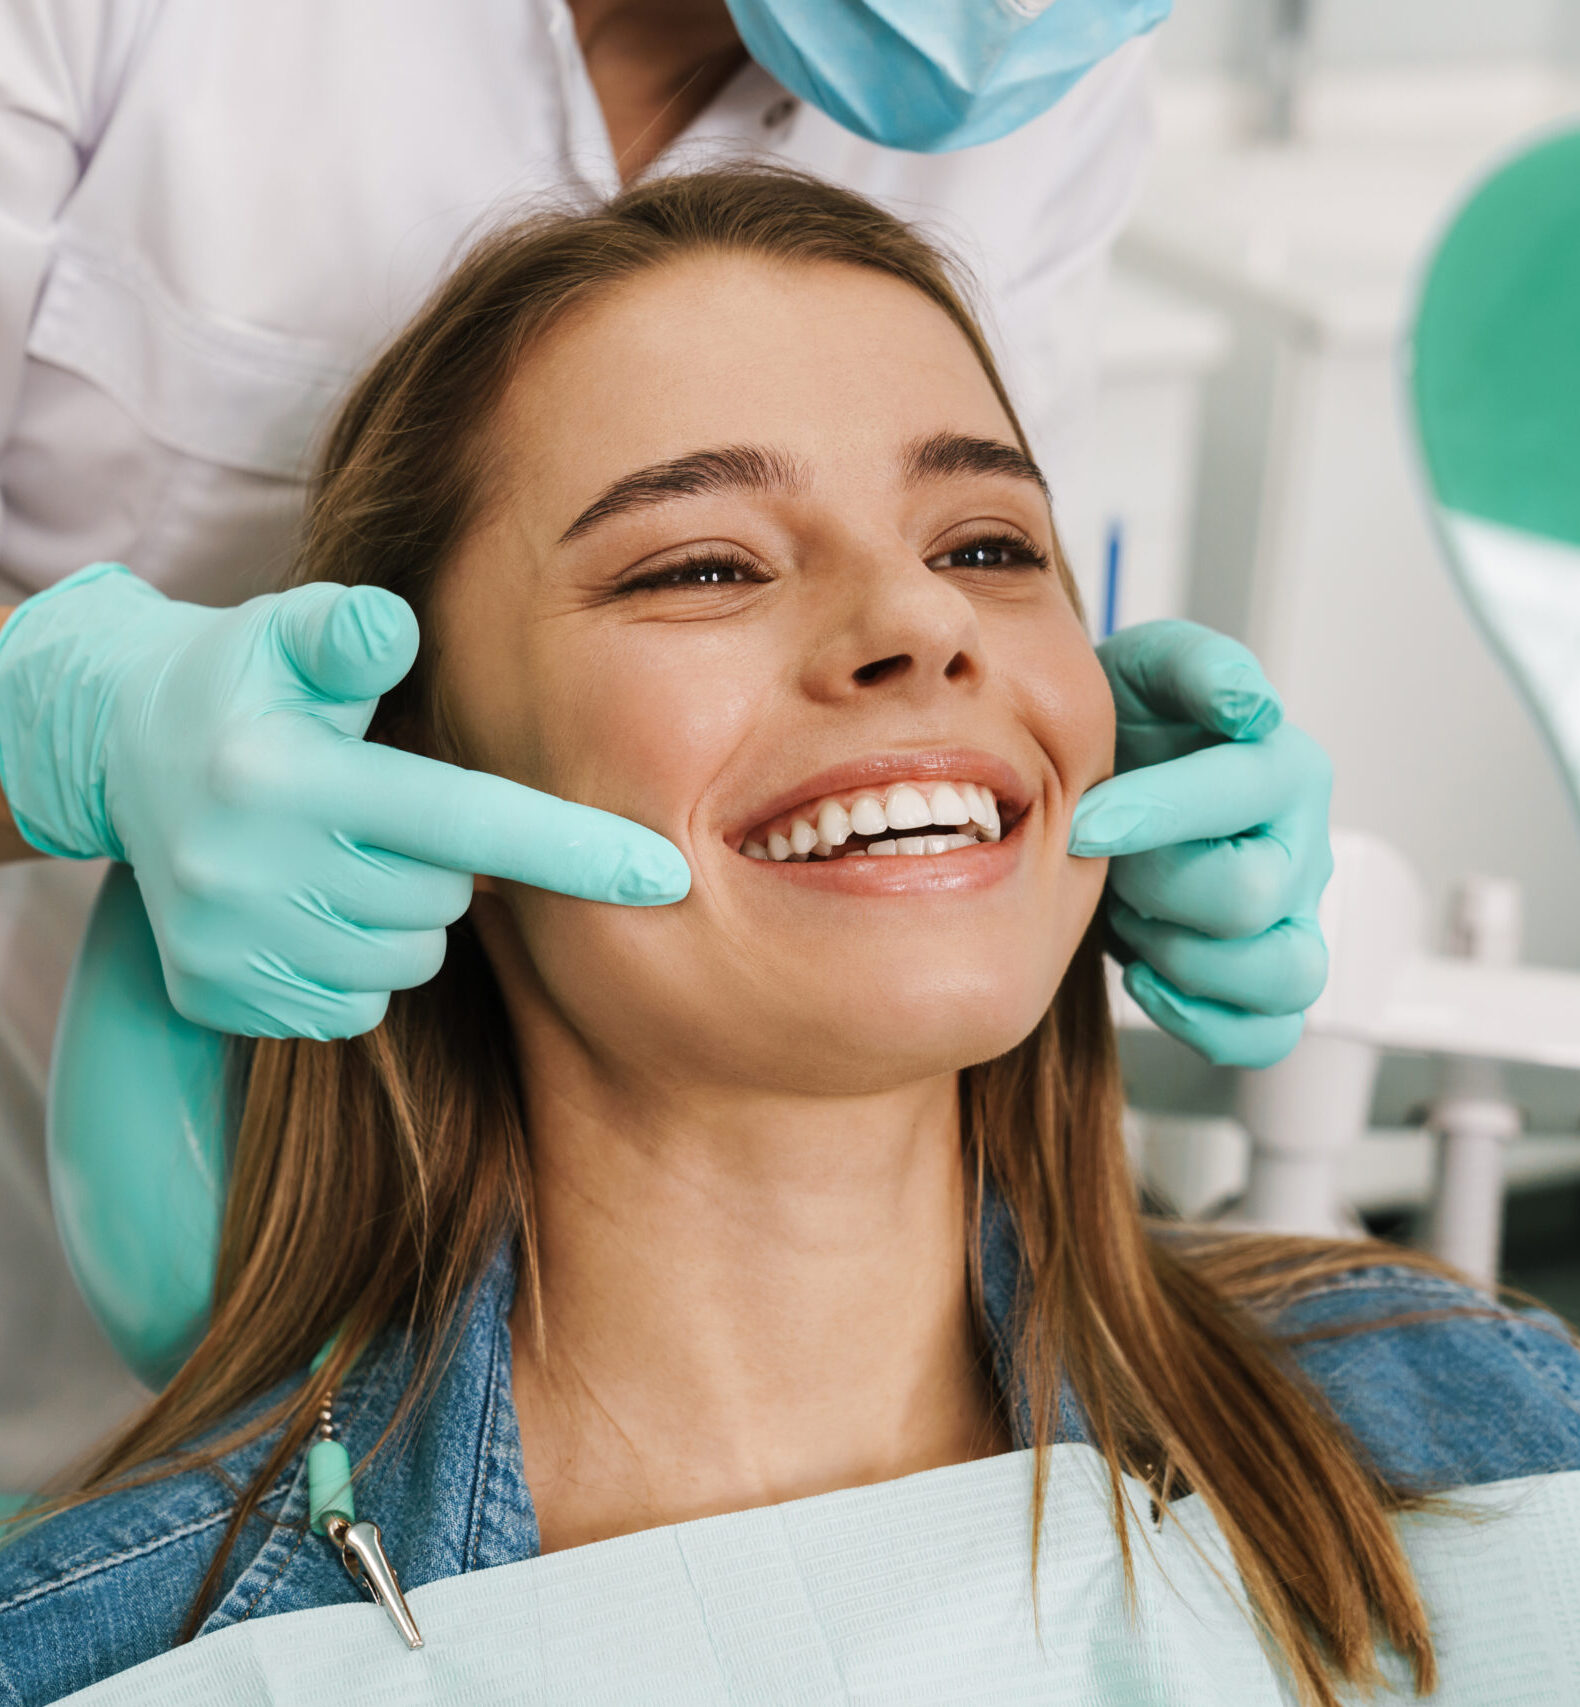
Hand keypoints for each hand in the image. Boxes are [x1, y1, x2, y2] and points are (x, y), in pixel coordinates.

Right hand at [0, 564, 690, 1037]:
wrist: (118, 753)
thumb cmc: (242, 684)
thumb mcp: (285, 635)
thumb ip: (350, 632)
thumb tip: (397, 627)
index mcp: (283, 779)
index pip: (462, 823)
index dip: (573, 850)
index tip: (667, 877)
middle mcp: (248, 873)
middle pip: (441, 900)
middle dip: (442, 861)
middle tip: (384, 808)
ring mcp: (230, 947)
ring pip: (405, 962)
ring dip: (401, 915)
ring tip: (342, 852)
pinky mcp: (219, 998)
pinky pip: (353, 1008)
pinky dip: (355, 965)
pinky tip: (310, 905)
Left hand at [1071, 621, 1331, 1068]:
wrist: (1107, 780)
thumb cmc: (1129, 728)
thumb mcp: (1146, 669)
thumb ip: (1196, 667)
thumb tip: (1247, 703)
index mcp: (1283, 768)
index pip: (1242, 796)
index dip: (1154, 813)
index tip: (1083, 821)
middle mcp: (1301, 846)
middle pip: (1251, 897)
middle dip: (1157, 885)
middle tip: (1108, 863)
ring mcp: (1292, 920)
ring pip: (1283, 976)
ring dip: (1185, 958)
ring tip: (1134, 918)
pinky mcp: (1266, 975)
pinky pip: (1269, 1033)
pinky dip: (1205, 1020)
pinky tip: (1146, 977)